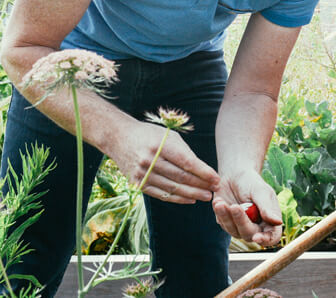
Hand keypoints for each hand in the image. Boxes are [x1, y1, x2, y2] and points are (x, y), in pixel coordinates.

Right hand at [102, 120, 219, 203]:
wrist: (119, 138)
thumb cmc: (149, 135)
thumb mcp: (168, 136)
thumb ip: (184, 152)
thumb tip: (203, 171)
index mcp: (160, 144)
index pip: (186, 162)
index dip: (203, 172)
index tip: (216, 178)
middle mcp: (150, 160)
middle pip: (181, 177)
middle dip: (201, 185)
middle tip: (215, 190)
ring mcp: (142, 173)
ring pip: (173, 188)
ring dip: (192, 194)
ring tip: (206, 196)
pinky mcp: (138, 184)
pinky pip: (162, 194)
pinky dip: (178, 198)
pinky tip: (190, 199)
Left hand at [212, 170, 282, 245]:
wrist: (234, 175)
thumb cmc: (251, 182)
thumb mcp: (261, 191)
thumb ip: (267, 207)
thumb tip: (278, 222)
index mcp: (270, 220)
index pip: (271, 237)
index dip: (265, 239)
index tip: (257, 237)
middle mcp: (256, 227)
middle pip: (249, 234)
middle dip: (241, 221)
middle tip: (234, 207)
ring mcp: (240, 227)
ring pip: (233, 231)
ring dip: (227, 217)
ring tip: (221, 203)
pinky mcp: (226, 223)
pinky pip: (223, 223)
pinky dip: (220, 213)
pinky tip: (218, 202)